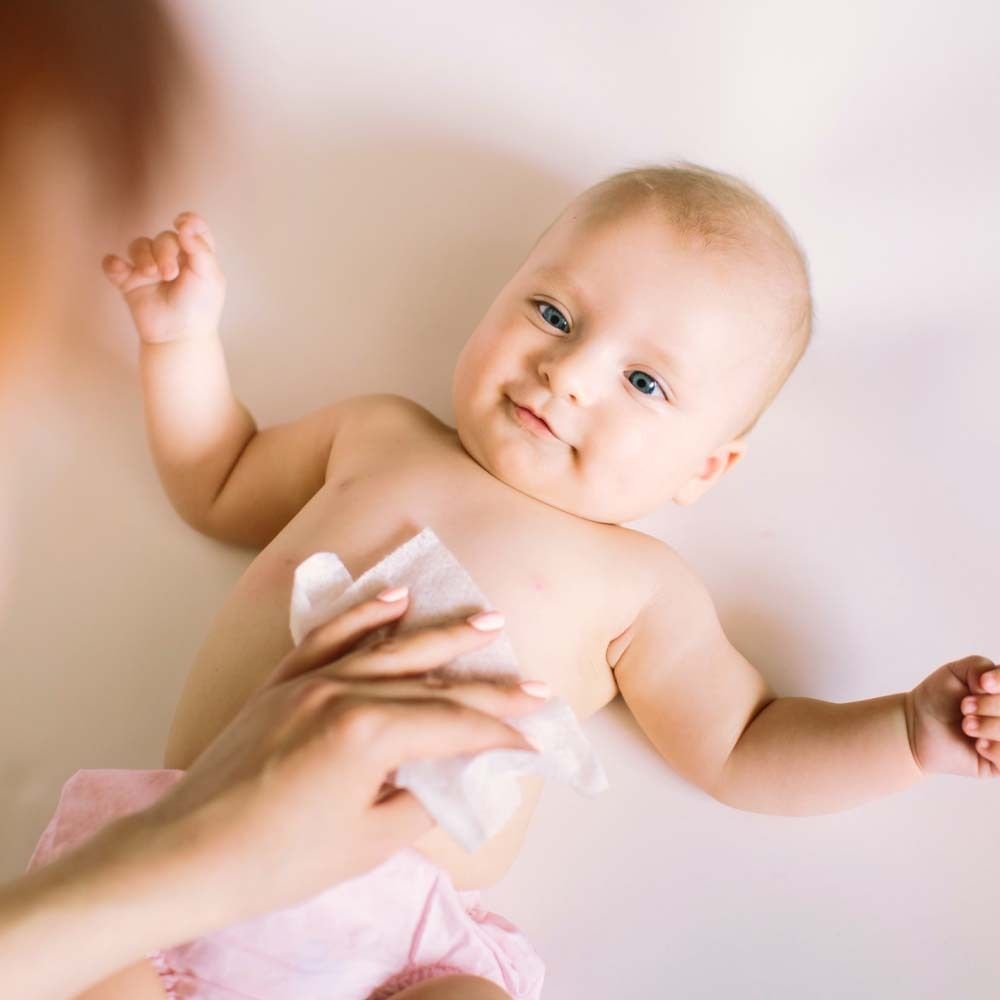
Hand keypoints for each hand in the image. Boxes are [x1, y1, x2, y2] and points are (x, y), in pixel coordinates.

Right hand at [102, 211, 224, 343]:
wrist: (179, 336)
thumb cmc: (200, 307)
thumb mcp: (209, 277)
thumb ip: (200, 248)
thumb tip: (184, 223)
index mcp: (196, 255)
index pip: (192, 229)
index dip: (188, 221)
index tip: (181, 223)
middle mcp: (173, 258)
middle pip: (164, 238)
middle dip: (165, 252)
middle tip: (170, 275)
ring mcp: (149, 269)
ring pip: (139, 246)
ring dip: (143, 256)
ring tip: (152, 275)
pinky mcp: (129, 281)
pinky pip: (113, 264)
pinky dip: (114, 264)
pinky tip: (121, 270)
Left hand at [139, 590, 544, 925]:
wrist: (184, 855)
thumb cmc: (277, 861)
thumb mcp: (369, 843)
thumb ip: (422, 798)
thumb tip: (456, 774)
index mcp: (369, 732)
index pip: (454, 725)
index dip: (500, 733)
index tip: (535, 739)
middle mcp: (344, 691)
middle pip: (433, 684)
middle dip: (490, 688)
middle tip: (534, 685)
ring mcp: (310, 680)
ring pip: (390, 649)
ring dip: (443, 635)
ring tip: (488, 621)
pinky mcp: (282, 682)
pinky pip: (328, 637)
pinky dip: (363, 615)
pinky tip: (396, 597)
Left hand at [905, 654, 999, 776]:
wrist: (916, 726)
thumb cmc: (938, 697)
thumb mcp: (956, 672)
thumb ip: (979, 667)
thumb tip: (991, 684)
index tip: (982, 683)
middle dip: (989, 705)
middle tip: (964, 707)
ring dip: (988, 726)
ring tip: (966, 725)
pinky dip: (994, 749)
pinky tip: (977, 744)